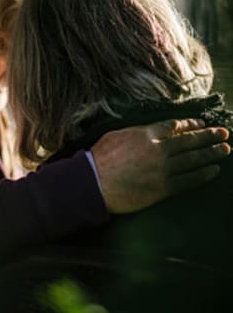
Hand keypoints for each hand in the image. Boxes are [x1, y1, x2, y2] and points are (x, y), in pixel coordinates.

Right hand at [91, 119, 229, 213]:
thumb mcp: (116, 135)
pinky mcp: (162, 188)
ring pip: (192, 159)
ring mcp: (162, 169)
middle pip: (188, 141)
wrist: (93, 183)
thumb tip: (151, 130)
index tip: (201, 124)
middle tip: (223, 132)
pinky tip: (214, 170)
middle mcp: (158, 150)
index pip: (174, 126)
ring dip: (211, 153)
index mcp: (145, 134)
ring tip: (225, 148)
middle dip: (208, 135)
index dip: (190, 124)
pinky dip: (203, 175)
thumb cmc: (99, 158)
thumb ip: (137, 132)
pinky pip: (188, 181)